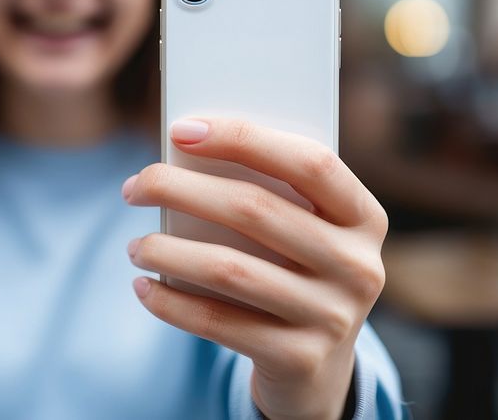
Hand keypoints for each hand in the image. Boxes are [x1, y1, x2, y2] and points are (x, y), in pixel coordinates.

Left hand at [123, 118, 387, 419]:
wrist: (316, 368)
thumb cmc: (291, 271)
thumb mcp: (299, 230)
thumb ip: (264, 192)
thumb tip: (183, 151)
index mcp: (363, 216)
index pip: (308, 162)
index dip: (244, 138)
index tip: (181, 130)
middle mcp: (359, 266)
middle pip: (255, 210)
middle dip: (180, 190)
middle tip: (134, 187)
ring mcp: (333, 317)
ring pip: (228, 269)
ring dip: (165, 251)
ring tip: (134, 246)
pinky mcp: (300, 359)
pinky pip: (217, 321)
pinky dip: (170, 301)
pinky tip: (143, 286)